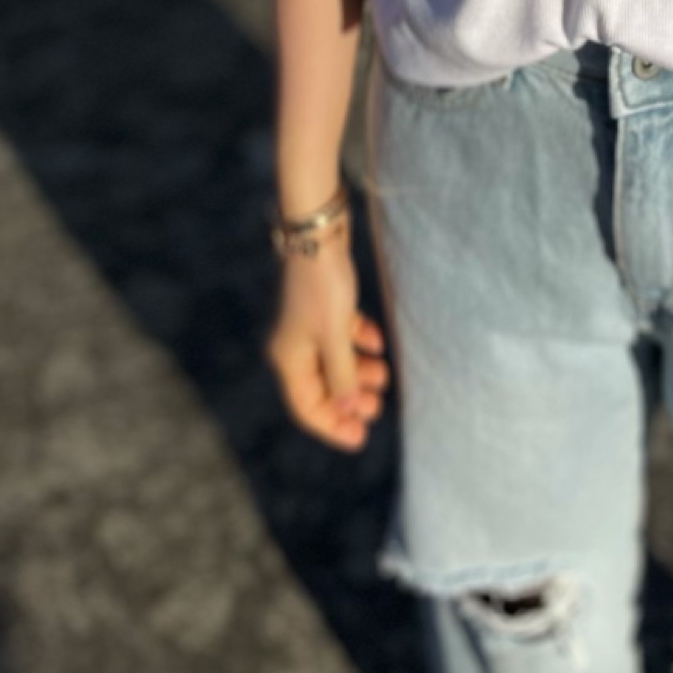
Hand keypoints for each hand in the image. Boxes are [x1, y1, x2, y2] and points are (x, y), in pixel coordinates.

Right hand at [264, 229, 390, 449]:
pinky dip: (360, 342)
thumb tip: (349, 411)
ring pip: (335, 361)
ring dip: (359, 372)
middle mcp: (294, 346)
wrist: (320, 234)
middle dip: (350, 400)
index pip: (307, 407)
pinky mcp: (323, 305)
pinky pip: (342, 335)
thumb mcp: (336, 336)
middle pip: (322, 387)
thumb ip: (343, 375)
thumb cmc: (324, 287)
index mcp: (288, 359)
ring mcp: (308, 325)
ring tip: (384, 376)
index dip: (332, 426)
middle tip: (378, 408)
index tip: (360, 438)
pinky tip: (378, 342)